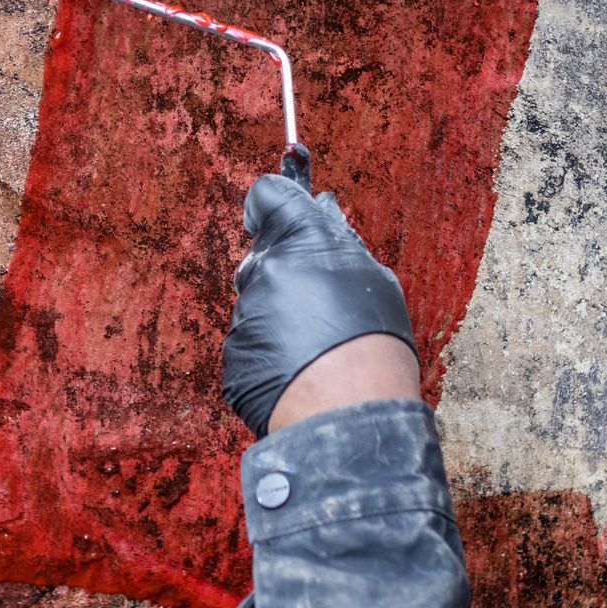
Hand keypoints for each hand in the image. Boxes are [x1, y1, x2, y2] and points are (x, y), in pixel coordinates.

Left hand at [220, 174, 418, 436]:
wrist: (349, 412)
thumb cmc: (373, 345)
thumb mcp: (373, 279)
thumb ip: (337, 245)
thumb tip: (320, 211)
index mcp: (300, 241)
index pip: (267, 195)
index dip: (273, 203)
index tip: (279, 214)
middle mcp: (264, 270)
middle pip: (264, 256)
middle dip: (284, 270)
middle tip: (319, 302)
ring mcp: (244, 312)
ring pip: (257, 301)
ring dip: (278, 314)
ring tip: (315, 345)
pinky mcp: (233, 352)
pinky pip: (251, 340)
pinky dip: (269, 349)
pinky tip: (299, 369)